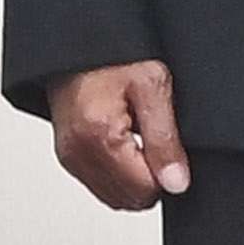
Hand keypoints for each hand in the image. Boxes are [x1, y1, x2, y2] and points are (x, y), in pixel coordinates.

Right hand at [47, 60, 191, 209]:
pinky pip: (101, 185)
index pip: (145, 190)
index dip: (166, 172)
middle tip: (154, 139)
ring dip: (133, 177)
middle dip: (150, 177)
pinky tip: (123, 143)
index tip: (167, 142)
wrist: (77, 45)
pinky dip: (118, 172)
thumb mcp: (152, 85)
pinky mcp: (67, 157)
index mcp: (99, 135)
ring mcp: (70, 157)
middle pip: (129, 199)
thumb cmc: (112, 56)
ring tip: (137, 138)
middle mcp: (78, 152)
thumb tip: (176, 183)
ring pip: (116, 198)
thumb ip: (165, 140)